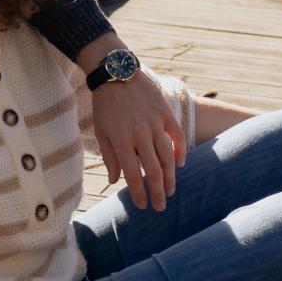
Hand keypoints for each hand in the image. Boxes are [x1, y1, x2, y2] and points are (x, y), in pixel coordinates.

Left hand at [91, 68, 186, 210]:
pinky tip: (180, 164)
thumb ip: (109, 157)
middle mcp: (140, 134)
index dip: (139, 194)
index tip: (143, 206)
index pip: (133, 175)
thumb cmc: (105, 105)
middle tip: (161, 207)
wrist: (116, 74)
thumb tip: (115, 181)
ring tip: (171, 191)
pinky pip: (176, 136)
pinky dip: (180, 151)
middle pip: (154, 171)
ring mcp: (155, 123)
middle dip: (158, 192)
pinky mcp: (165, 113)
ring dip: (171, 177)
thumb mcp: (101, 132)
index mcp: (121, 141)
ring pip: (168, 157)